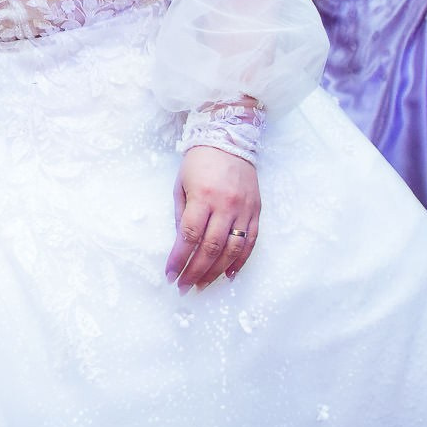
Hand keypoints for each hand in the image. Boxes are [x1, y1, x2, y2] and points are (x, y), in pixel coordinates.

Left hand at [165, 145, 259, 290]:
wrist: (229, 139)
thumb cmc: (199, 162)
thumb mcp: (181, 185)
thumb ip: (182, 215)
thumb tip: (182, 245)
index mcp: (203, 197)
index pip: (189, 236)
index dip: (179, 259)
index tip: (170, 275)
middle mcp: (225, 205)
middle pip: (211, 248)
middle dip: (195, 271)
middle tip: (184, 287)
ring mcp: (244, 209)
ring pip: (232, 250)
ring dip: (216, 272)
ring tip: (202, 285)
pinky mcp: (256, 211)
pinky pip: (251, 242)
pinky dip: (240, 261)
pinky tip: (228, 274)